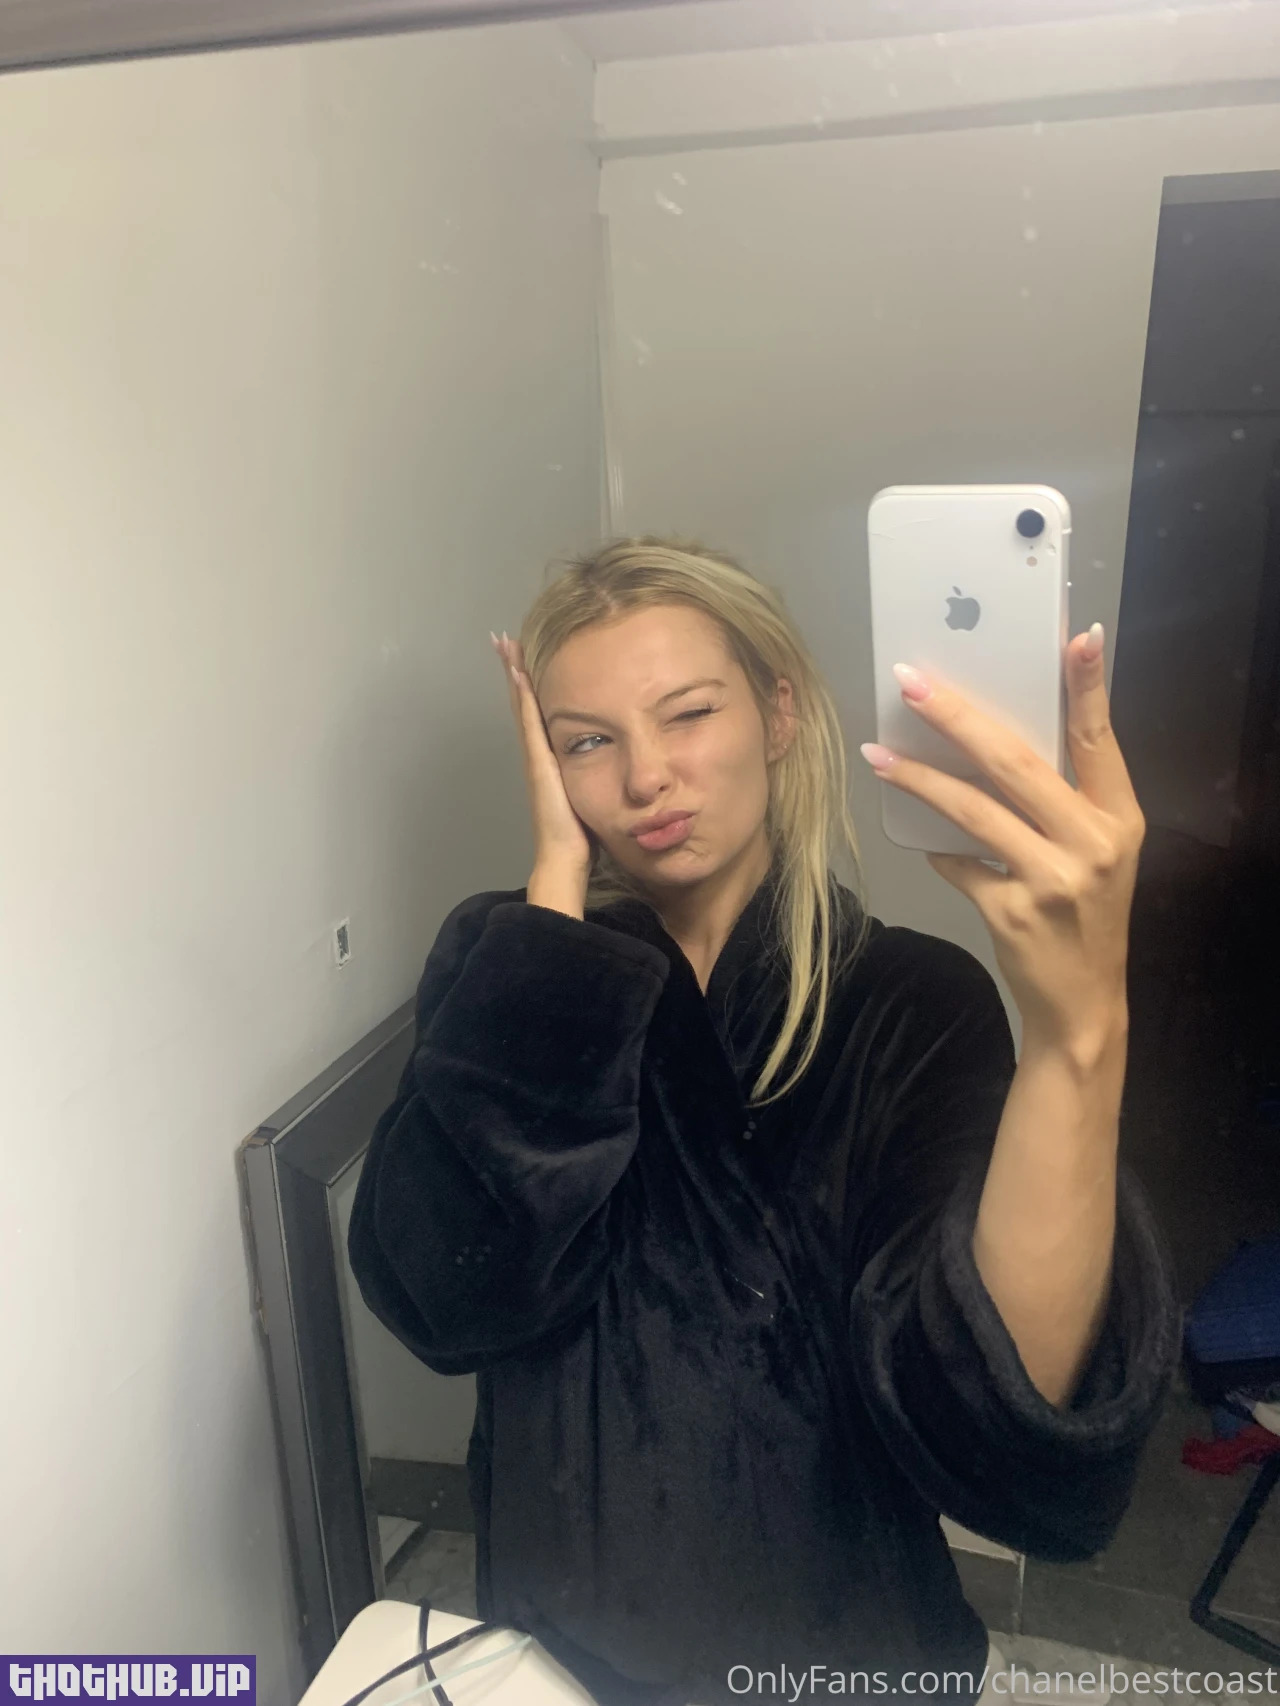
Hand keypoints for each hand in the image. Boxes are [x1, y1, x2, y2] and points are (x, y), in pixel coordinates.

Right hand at [490, 631, 594, 887]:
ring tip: (503, 644)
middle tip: (502, 640)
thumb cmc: (579, 838)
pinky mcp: (538, 762)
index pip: (539, 716)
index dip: (530, 689)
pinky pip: (530, 720)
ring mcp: (535, 757)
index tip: (522, 659)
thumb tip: (620, 772)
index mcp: (550, 762)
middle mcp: (538, 755)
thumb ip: (598, 781)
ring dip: (513, 674)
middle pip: (524, 704)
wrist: (563, 858)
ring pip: (523, 706)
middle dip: (514, 671)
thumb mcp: (592, 799)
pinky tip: (517, 671)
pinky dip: (522, 695)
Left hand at [860, 624, 1144, 1061]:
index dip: (1089, 687)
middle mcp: (1094, 843)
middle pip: (1016, 762)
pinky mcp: (1013, 913)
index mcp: (1120, 817)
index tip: (1077, 636)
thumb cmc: (1084, 912)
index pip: (1099, 739)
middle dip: (957, 716)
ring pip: (974, 810)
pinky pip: (959, 864)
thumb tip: (989, 738)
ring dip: (920, 778)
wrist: (1082, 1002)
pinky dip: (938, 849)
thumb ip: (1062, 801)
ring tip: (878, 754)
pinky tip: (922, 839)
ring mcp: (1054, 879)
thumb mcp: (1094, 851)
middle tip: (912, 682)